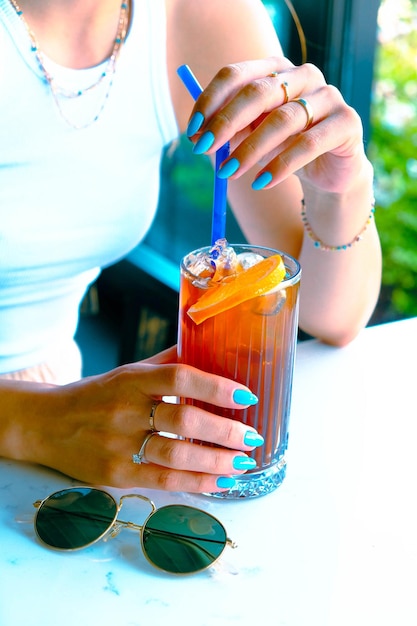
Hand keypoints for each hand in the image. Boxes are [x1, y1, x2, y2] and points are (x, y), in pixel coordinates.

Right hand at [27, 351, 261, 491]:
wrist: (46, 424)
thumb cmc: (96, 395)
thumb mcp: (127, 371)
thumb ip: (166, 363)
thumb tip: (210, 348)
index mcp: (131, 379)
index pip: (180, 377)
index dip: (217, 386)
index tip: (246, 396)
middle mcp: (125, 410)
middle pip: (184, 421)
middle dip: (226, 431)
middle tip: (252, 437)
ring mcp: (119, 445)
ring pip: (177, 456)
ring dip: (217, 461)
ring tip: (242, 462)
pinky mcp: (115, 475)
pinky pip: (163, 481)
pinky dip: (197, 483)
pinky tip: (220, 482)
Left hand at [186, 56, 369, 193]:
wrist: (329, 170)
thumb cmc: (285, 148)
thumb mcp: (252, 139)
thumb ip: (228, 133)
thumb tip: (194, 135)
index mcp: (275, 70)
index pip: (236, 75)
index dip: (210, 101)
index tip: (191, 131)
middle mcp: (303, 75)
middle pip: (258, 92)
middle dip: (226, 122)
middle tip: (204, 150)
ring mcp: (328, 96)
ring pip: (282, 120)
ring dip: (249, 149)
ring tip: (228, 173)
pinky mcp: (347, 122)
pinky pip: (308, 144)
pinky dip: (280, 166)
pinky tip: (261, 183)